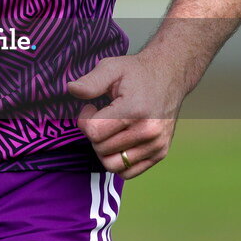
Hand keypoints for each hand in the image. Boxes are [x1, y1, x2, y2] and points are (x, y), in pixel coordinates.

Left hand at [67, 50, 185, 178]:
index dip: (85, 120)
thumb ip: (90, 82)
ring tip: (109, 130)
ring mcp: (156, 145)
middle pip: (101, 150)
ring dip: (103, 149)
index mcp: (134, 110)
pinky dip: (118, 161)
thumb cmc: (136, 72)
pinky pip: (128, 172)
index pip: (94, 132)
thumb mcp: (111, 67)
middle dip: (93, 134)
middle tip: (100, 116)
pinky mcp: (160, 153)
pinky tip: (118, 141)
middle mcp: (148, 131)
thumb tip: (70, 89)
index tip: (91, 108)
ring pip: (113, 165)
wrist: (169, 76)